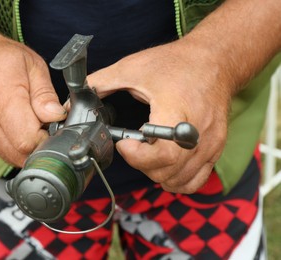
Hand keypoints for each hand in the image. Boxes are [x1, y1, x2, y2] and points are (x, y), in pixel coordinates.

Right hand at [0, 37, 66, 166]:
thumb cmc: (0, 58)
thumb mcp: (33, 65)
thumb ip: (45, 95)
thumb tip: (57, 117)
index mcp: (2, 97)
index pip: (27, 141)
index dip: (47, 139)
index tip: (53, 126)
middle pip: (21, 155)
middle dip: (39, 145)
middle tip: (43, 124)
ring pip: (12, 157)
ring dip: (26, 146)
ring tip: (27, 121)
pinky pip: (1, 152)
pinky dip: (12, 144)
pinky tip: (12, 123)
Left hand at [88, 40, 231, 192]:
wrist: (214, 61)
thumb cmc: (176, 63)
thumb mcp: (133, 67)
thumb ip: (101, 83)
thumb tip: (75, 99)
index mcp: (178, 110)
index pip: (162, 153)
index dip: (137, 156)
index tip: (124, 144)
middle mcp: (199, 131)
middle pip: (167, 171)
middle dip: (141, 164)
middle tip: (133, 146)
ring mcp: (211, 143)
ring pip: (178, 180)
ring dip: (156, 173)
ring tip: (148, 153)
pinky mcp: (216, 148)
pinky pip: (195, 181)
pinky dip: (176, 180)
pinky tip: (165, 165)